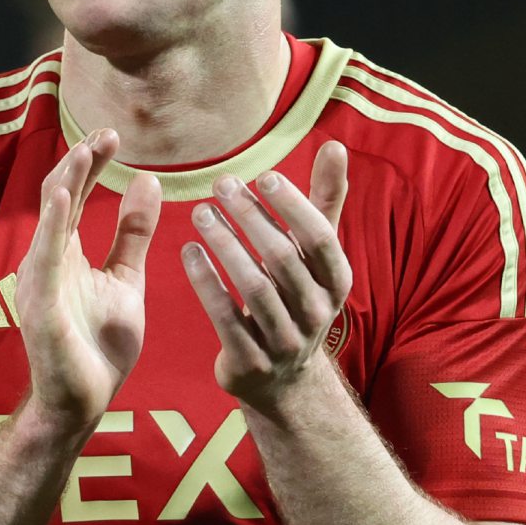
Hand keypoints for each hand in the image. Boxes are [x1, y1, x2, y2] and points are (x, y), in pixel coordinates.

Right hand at [15, 129, 161, 429]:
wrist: (84, 402)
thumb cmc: (99, 345)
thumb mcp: (126, 279)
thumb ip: (133, 233)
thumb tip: (146, 180)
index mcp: (66, 252)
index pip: (76, 195)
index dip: (91, 163)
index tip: (113, 134)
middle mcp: (47, 259)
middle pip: (60, 197)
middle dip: (80, 163)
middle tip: (106, 132)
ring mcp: (41, 279)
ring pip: (50, 220)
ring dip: (67, 182)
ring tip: (85, 150)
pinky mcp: (43, 303)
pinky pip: (46, 257)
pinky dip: (52, 224)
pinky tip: (63, 196)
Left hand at [181, 141, 351, 408]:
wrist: (284, 379)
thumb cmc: (298, 294)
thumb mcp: (316, 254)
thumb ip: (325, 200)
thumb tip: (336, 145)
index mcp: (337, 282)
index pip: (320, 239)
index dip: (293, 206)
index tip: (262, 176)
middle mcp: (317, 313)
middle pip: (283, 259)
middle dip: (250, 217)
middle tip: (220, 184)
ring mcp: (285, 342)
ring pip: (254, 287)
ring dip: (225, 244)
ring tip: (200, 212)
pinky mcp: (251, 362)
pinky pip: (225, 317)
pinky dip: (205, 282)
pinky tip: (188, 251)